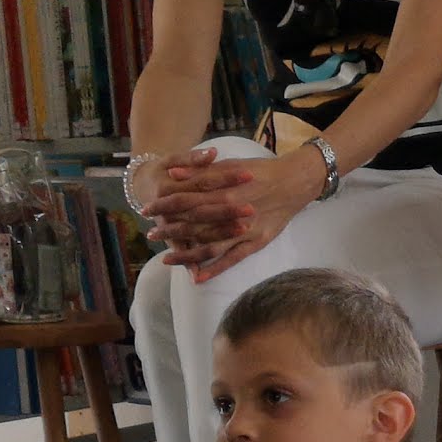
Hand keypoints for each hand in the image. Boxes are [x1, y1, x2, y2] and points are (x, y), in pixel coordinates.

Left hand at [141, 144, 321, 279]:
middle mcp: (231, 211)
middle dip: (170, 231)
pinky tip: (198, 277)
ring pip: (210, 245)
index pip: (186, 199)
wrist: (294, 182)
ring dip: (187, 254)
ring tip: (167, 259)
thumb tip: (173, 173)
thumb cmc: (259, 172)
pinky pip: (233, 258)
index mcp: (223, 189)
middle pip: (193, 224)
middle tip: (151, 236)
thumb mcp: (230, 164)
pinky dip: (215, 269)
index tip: (147, 210)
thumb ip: (202, 170)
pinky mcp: (256, 241)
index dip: (164, 205)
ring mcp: (244, 229)